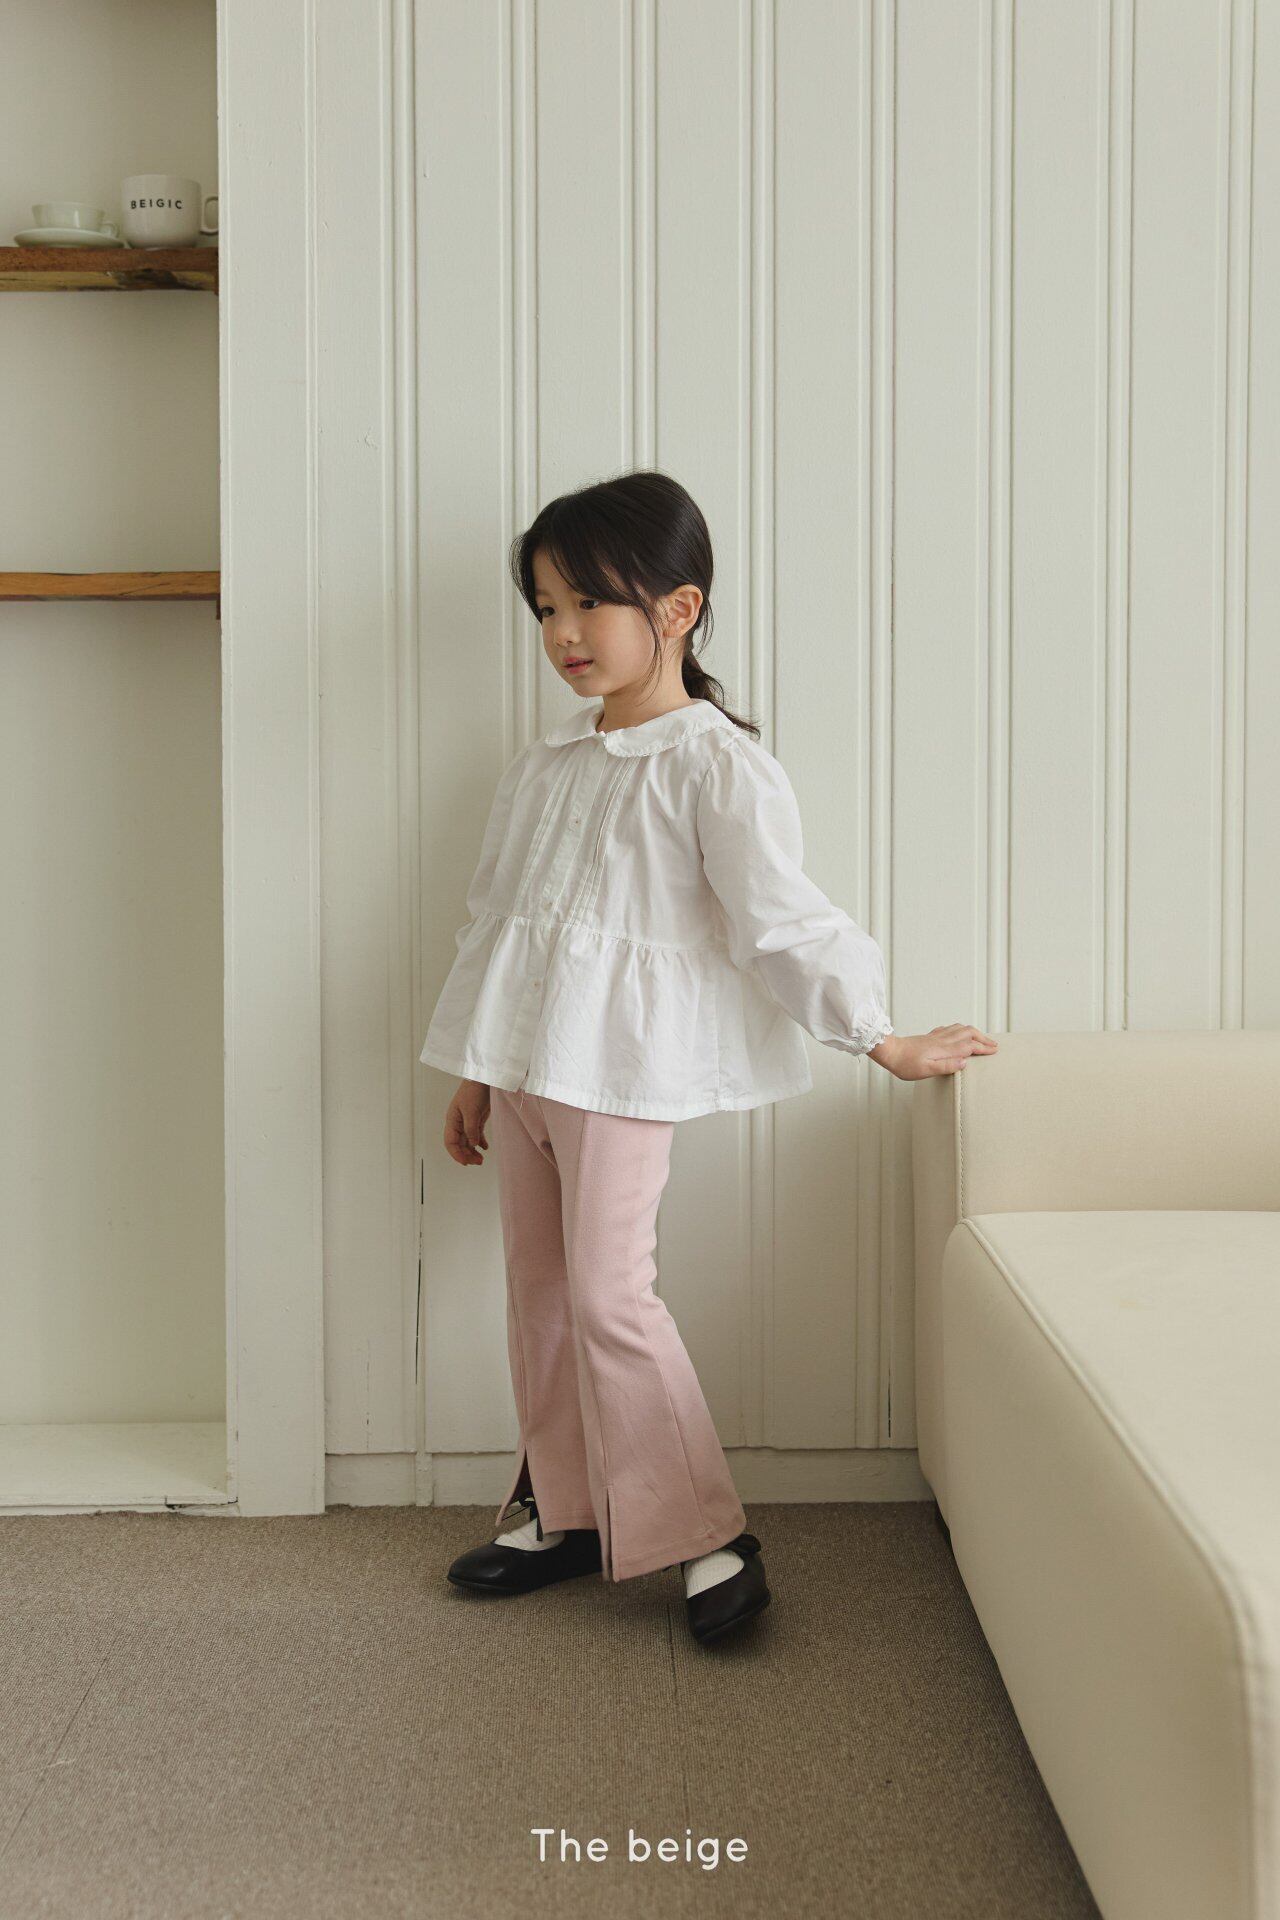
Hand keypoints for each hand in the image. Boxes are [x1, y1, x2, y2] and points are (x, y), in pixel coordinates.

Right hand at [444, 1078, 490, 1165]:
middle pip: (459, 1144)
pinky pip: (476, 1134)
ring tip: (482, 1159)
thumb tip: (472, 1145)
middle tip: (478, 1162)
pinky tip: (485, 1148)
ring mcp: (467, 1121)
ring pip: (467, 1141)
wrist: (484, 1078)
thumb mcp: (471, 1110)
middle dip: (466, 1154)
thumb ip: (471, 1128)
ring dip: (473, 1151)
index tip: (465, 1163)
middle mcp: (458, 1122)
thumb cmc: (474, 1091)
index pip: (450, 1142)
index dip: (456, 1154)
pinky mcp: (477, 1118)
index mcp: (452, 1120)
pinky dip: (480, 1142)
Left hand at [869, 1025, 997, 1080]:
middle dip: (983, 1038)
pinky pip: (950, 1028)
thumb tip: (965, 1062)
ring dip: (974, 1032)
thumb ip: (947, 1066)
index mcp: (944, 1049)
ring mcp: (937, 1036)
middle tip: (994, 1044)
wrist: (890, 1052)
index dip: (983, 1048)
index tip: (994, 1051)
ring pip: (961, 1028)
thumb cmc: (906, 1064)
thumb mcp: (927, 1070)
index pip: (969, 1046)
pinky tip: (959, 1032)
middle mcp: (943, 1040)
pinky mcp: (930, 1036)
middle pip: (969, 1033)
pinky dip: (961, 1029)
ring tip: (982, 1037)